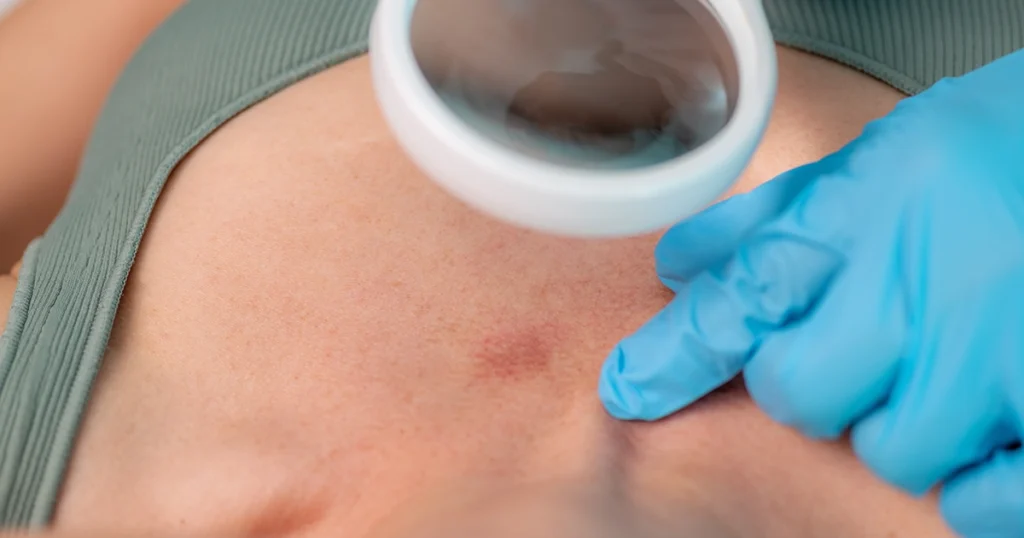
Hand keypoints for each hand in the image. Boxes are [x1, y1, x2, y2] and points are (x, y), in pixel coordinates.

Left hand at [599, 48, 1023, 536]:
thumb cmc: (977, 162)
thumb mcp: (868, 167)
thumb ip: (768, 220)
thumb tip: (678, 265)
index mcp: (869, 211)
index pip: (742, 296)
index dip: (673, 353)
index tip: (628, 389)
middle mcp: (926, 282)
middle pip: (802, 395)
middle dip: (805, 388)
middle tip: (849, 353)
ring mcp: (998, 350)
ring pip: (892, 451)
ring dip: (896, 425)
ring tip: (934, 370)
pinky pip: (985, 499)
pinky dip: (973, 482)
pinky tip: (982, 423)